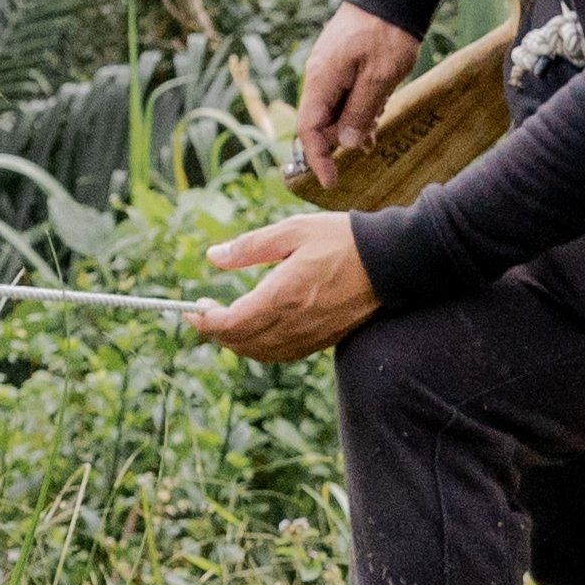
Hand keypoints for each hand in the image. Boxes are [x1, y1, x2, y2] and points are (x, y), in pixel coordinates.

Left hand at [185, 209, 379, 365]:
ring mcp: (311, 335)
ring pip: (261, 353)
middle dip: (215, 331)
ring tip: (225, 321)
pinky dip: (260, 348)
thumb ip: (249, 247)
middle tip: (204, 311)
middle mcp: (295, 322)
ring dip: (236, 342)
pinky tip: (257, 330)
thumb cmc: (341, 240)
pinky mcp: (324, 339)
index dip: (204, 320)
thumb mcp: (291, 231)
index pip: (231, 323)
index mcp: (283, 295)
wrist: (391, 261)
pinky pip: (283, 354)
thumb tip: (213, 257)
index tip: (193, 307)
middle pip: (241, 342)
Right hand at [288, 5, 421, 180]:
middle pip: (320, 120)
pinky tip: (376, 111)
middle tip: (369, 149)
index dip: (317, 158)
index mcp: (322, 80)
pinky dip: (357, 108)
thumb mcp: (379, 78)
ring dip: (352, 124)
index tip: (331, 181)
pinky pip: (343, 93)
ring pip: (334, 107)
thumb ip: (361, 111)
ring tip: (376, 133)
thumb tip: (347, 142)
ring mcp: (329, 67)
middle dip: (340, 140)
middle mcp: (319, 75)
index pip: (309, 129)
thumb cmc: (386, 34)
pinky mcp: (341, 61)